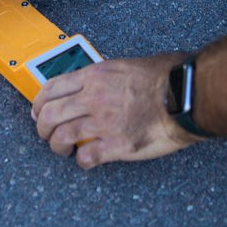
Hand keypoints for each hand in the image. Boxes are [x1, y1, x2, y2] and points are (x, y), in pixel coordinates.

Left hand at [31, 54, 204, 168]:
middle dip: (42, 129)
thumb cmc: (168, 76)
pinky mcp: (117, 144)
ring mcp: (103, 122)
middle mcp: (93, 98)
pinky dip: (82, 162)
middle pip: (49, 115)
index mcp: (95, 76)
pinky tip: (87, 160)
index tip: (39, 112)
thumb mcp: (128, 65)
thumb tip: (98, 83)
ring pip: (61, 138)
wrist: (187, 95)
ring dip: (58, 148)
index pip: (51, 88)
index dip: (38, 104)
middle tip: (48, 136)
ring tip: (65, 151)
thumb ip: (106, 76)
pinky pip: (86, 157)